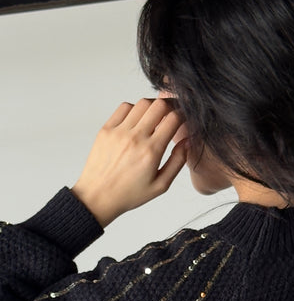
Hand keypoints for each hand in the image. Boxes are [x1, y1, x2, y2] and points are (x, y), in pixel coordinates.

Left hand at [71, 98, 188, 226]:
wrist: (98, 196)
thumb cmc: (129, 194)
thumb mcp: (161, 185)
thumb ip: (177, 162)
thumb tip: (187, 142)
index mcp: (151, 152)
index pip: (173, 119)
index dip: (183, 114)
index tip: (185, 118)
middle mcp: (135, 138)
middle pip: (159, 105)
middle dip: (171, 105)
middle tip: (173, 112)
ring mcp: (119, 131)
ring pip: (142, 103)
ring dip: (153, 106)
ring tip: (156, 116)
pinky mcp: (106, 129)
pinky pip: (124, 108)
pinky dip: (135, 109)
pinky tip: (138, 120)